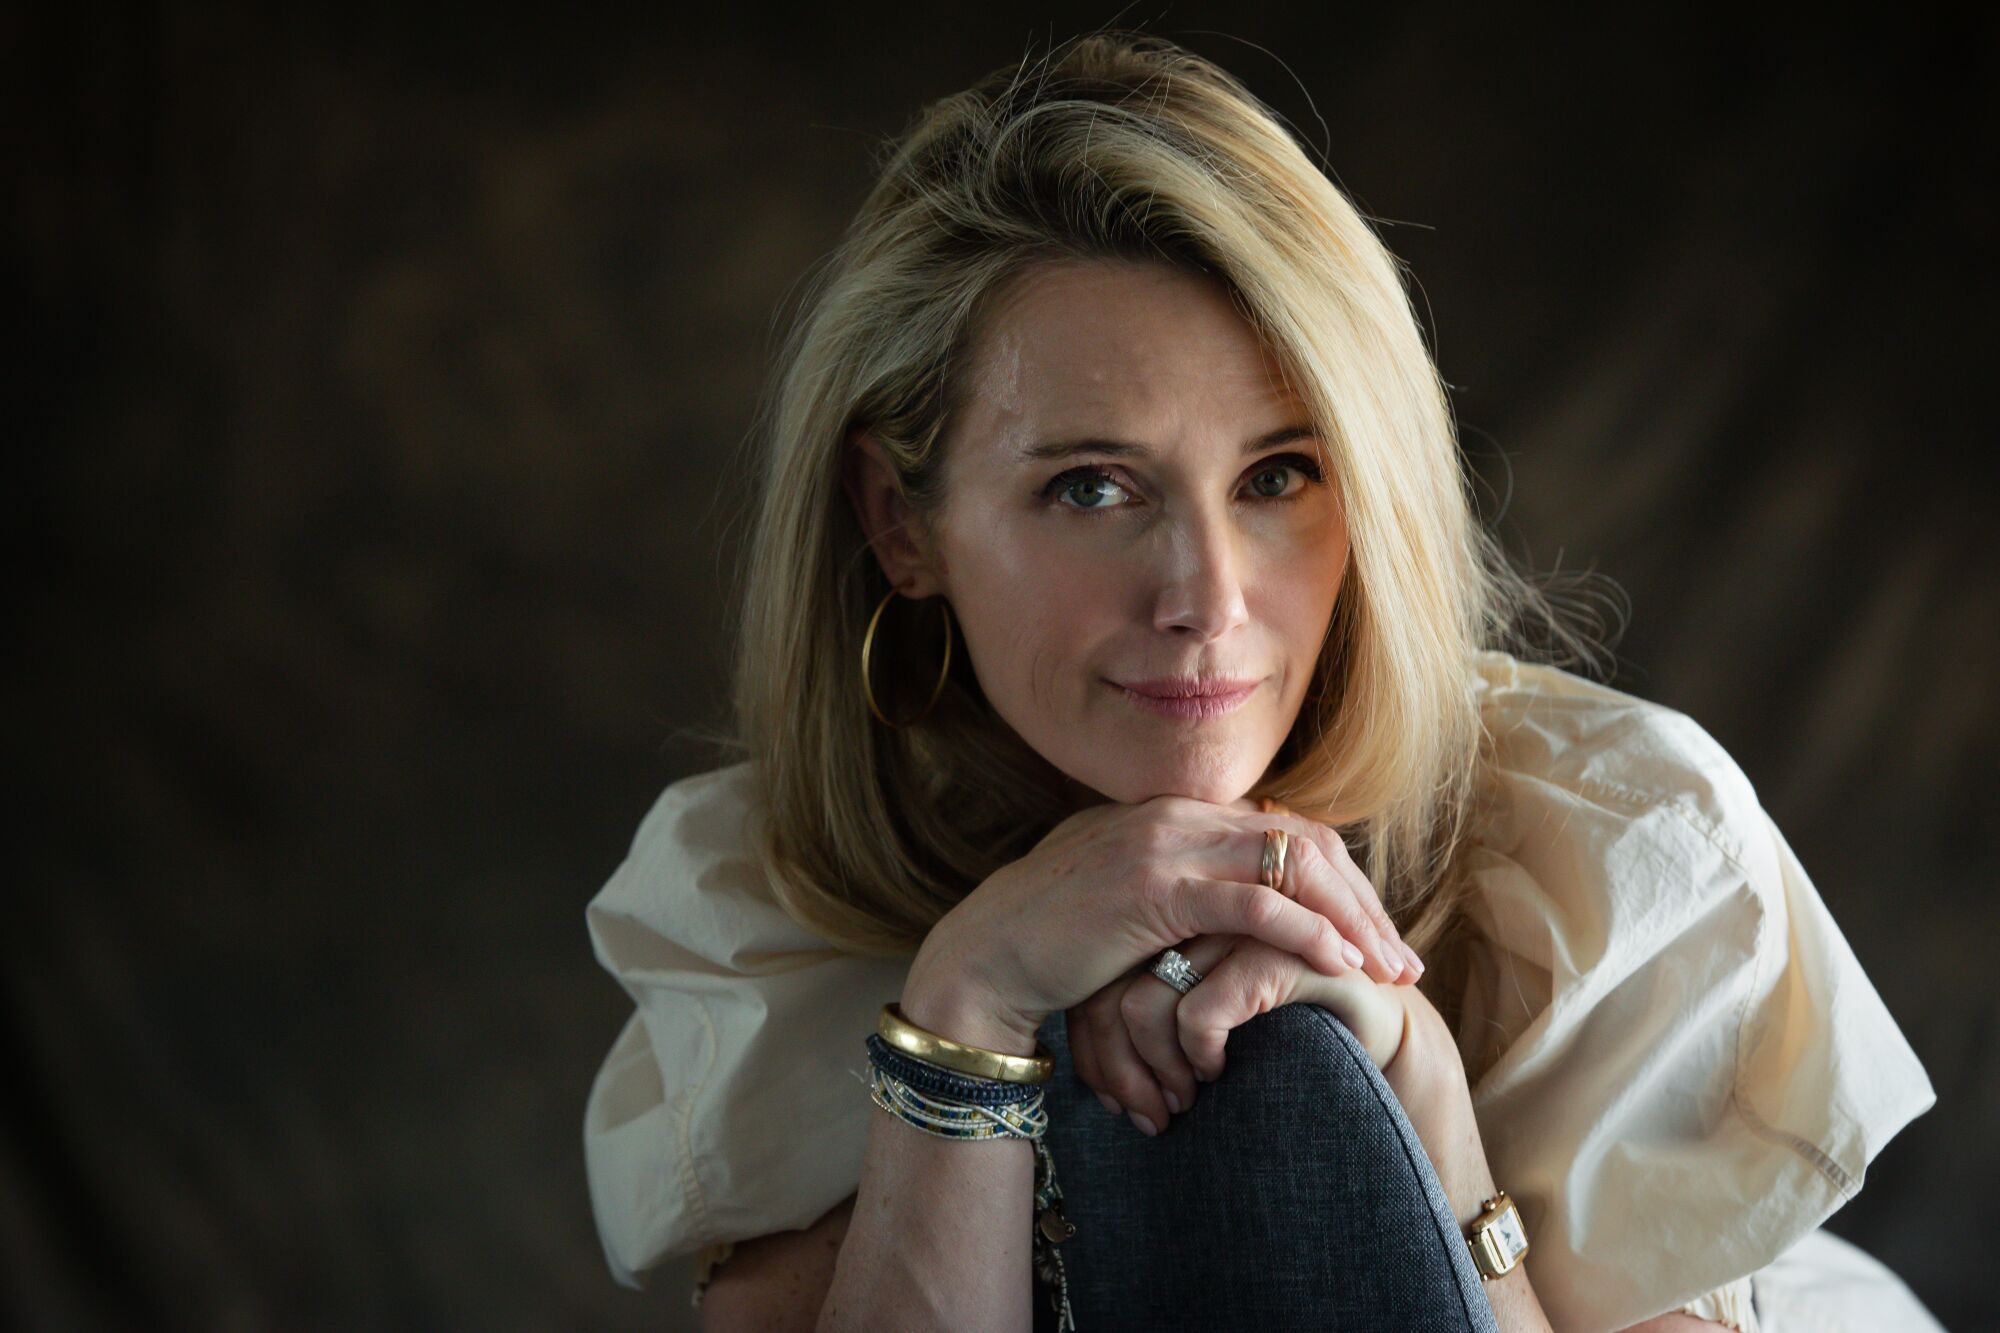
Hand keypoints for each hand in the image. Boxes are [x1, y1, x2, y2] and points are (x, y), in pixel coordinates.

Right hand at [906, 794, 1410, 1057]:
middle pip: (1305, 843)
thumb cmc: (1054, 943)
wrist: (986, 956)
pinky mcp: (1155, 887)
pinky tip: (1337, 964)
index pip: (1289, 832)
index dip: (1345, 883)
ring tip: (1386, 969)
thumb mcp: (1129, 903)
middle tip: (1403, 961)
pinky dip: (1304, 931)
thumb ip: (1182, 893)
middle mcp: (1179, 815)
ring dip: (1351, 920)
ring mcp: (1166, 844)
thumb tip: (1236, 919)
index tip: (1376, 936)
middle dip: (1365, 904)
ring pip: (1292, 866)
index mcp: (1177, 813)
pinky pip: (1253, 902)